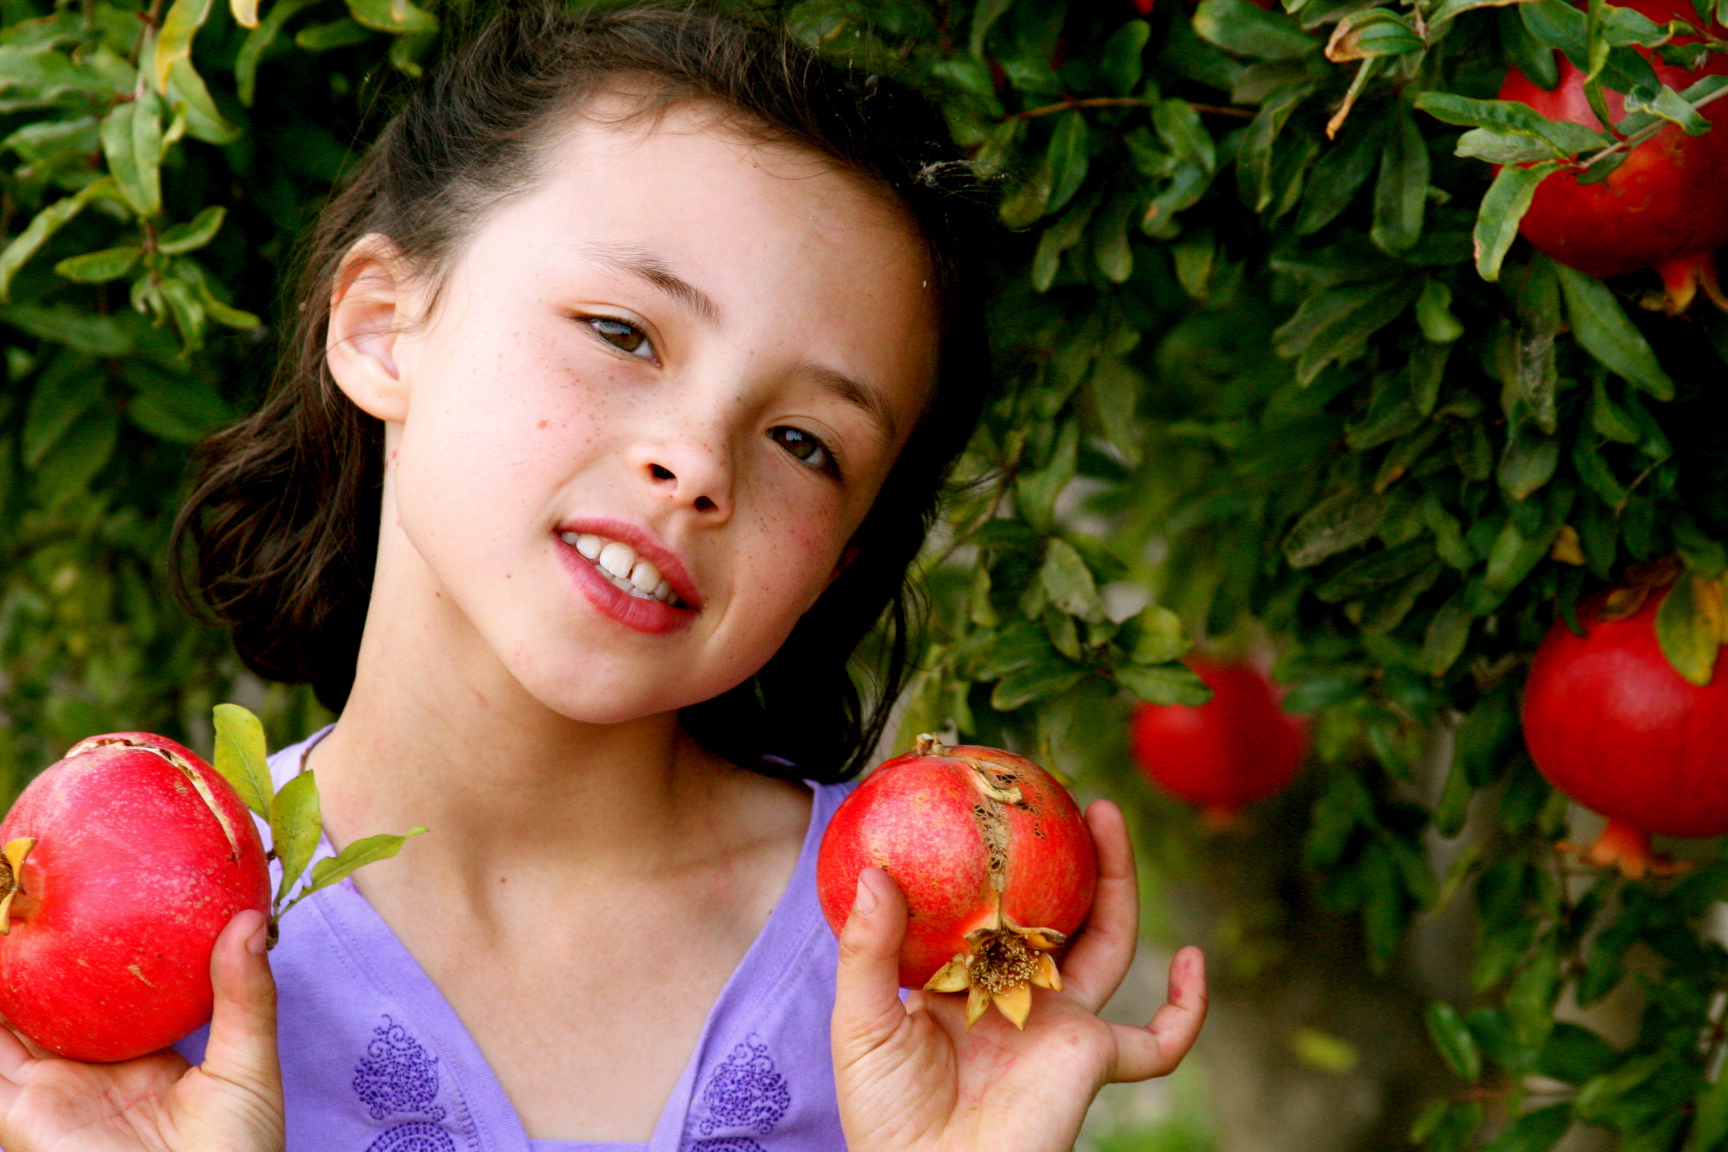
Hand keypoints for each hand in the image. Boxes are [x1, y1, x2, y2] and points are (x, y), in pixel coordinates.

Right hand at [0, 910, 284, 1151]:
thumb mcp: (248, 1068)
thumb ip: (244, 995)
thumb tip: (250, 917)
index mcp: (132, 1057)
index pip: (97, 993)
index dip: (82, 948)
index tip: (80, 891)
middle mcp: (80, 1073)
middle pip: (36, 1004)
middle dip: (22, 952)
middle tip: (17, 888)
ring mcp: (45, 1094)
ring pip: (2, 1026)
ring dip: (3, 974)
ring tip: (0, 908)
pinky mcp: (22, 1118)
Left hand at [832, 798, 1205, 1151]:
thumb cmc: (883, 1115)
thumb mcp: (861, 1023)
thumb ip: (869, 950)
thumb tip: (876, 873)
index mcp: (966, 981)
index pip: (994, 907)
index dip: (1005, 861)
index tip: (1000, 804)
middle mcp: (1020, 995)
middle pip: (1062, 911)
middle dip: (1073, 854)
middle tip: (1070, 796)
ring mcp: (1062, 1024)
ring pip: (1109, 944)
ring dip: (1117, 882)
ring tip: (1108, 819)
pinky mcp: (1094, 1060)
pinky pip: (1159, 1042)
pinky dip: (1187, 1009)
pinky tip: (1195, 963)